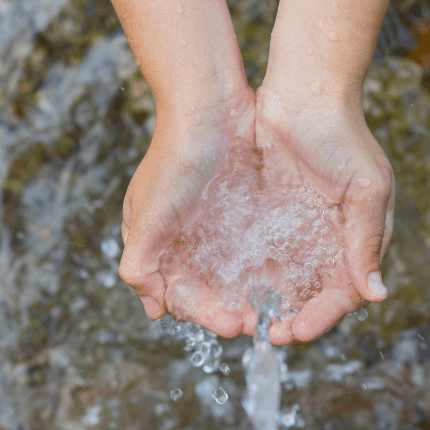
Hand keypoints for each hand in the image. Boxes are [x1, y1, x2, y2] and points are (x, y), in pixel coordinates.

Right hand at [119, 89, 258, 337]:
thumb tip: (151, 309)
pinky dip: (269, 270)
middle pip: (210, 293)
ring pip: (235, 277)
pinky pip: (257, 251)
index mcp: (157, 248)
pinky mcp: (245, 213)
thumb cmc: (173, 158)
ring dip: (253, 297)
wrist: (208, 104)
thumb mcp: (146, 215)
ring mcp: (216, 228)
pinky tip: (289, 281)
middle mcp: (186, 243)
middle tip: (263, 325)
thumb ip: (140, 264)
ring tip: (279, 310)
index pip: (181, 297)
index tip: (233, 325)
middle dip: (233, 311)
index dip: (205, 315)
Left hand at [253, 82, 394, 343]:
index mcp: (360, 240)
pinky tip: (232, 291)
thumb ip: (366, 241)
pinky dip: (251, 278)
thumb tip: (377, 295)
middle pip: (312, 297)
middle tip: (267, 334)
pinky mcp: (270, 218)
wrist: (305, 90)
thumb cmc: (343, 135)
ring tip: (246, 321)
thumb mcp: (365, 188)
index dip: (321, 317)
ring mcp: (299, 231)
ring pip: (285, 283)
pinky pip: (260, 257)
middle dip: (292, 319)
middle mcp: (330, 243)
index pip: (345, 294)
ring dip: (269, 305)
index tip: (296, 331)